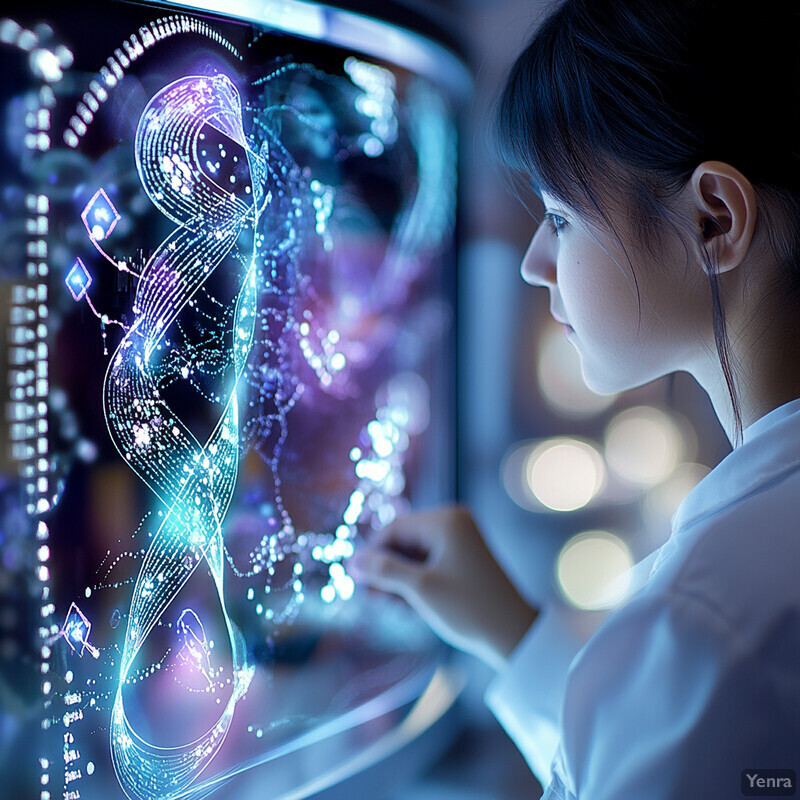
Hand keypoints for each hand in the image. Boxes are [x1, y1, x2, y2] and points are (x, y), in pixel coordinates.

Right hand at [350, 505, 537, 670]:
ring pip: (415, 554)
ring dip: (399, 578)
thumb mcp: (420, 589)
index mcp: (445, 521)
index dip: (373, 553)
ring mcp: (461, 540)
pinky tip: (407, 606)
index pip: (394, 528)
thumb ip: (384, 571)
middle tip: (371, 599)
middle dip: (386, 569)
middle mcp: (454, 522)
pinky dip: (416, 581)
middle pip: (404, 540)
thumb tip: (353, 560)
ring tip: (389, 606)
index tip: (357, 581)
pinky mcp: (465, 558)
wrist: (514, 633)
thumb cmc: (468, 608)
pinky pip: (430, 562)